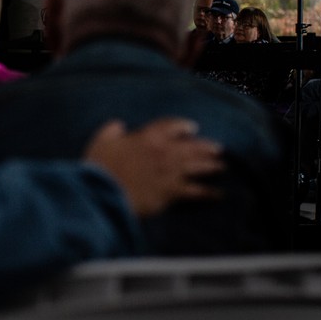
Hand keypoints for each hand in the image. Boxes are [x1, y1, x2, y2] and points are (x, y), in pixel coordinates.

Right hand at [84, 118, 222, 216]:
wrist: (104, 193)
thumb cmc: (100, 168)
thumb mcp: (100, 142)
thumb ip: (111, 131)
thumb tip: (118, 125)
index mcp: (147, 137)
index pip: (171, 126)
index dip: (183, 126)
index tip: (192, 128)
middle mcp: (163, 152)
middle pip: (191, 146)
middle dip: (206, 147)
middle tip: (217, 148)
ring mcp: (170, 172)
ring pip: (197, 166)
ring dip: (211, 166)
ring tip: (221, 166)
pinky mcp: (172, 192)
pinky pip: (196, 191)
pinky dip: (209, 193)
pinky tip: (218, 194)